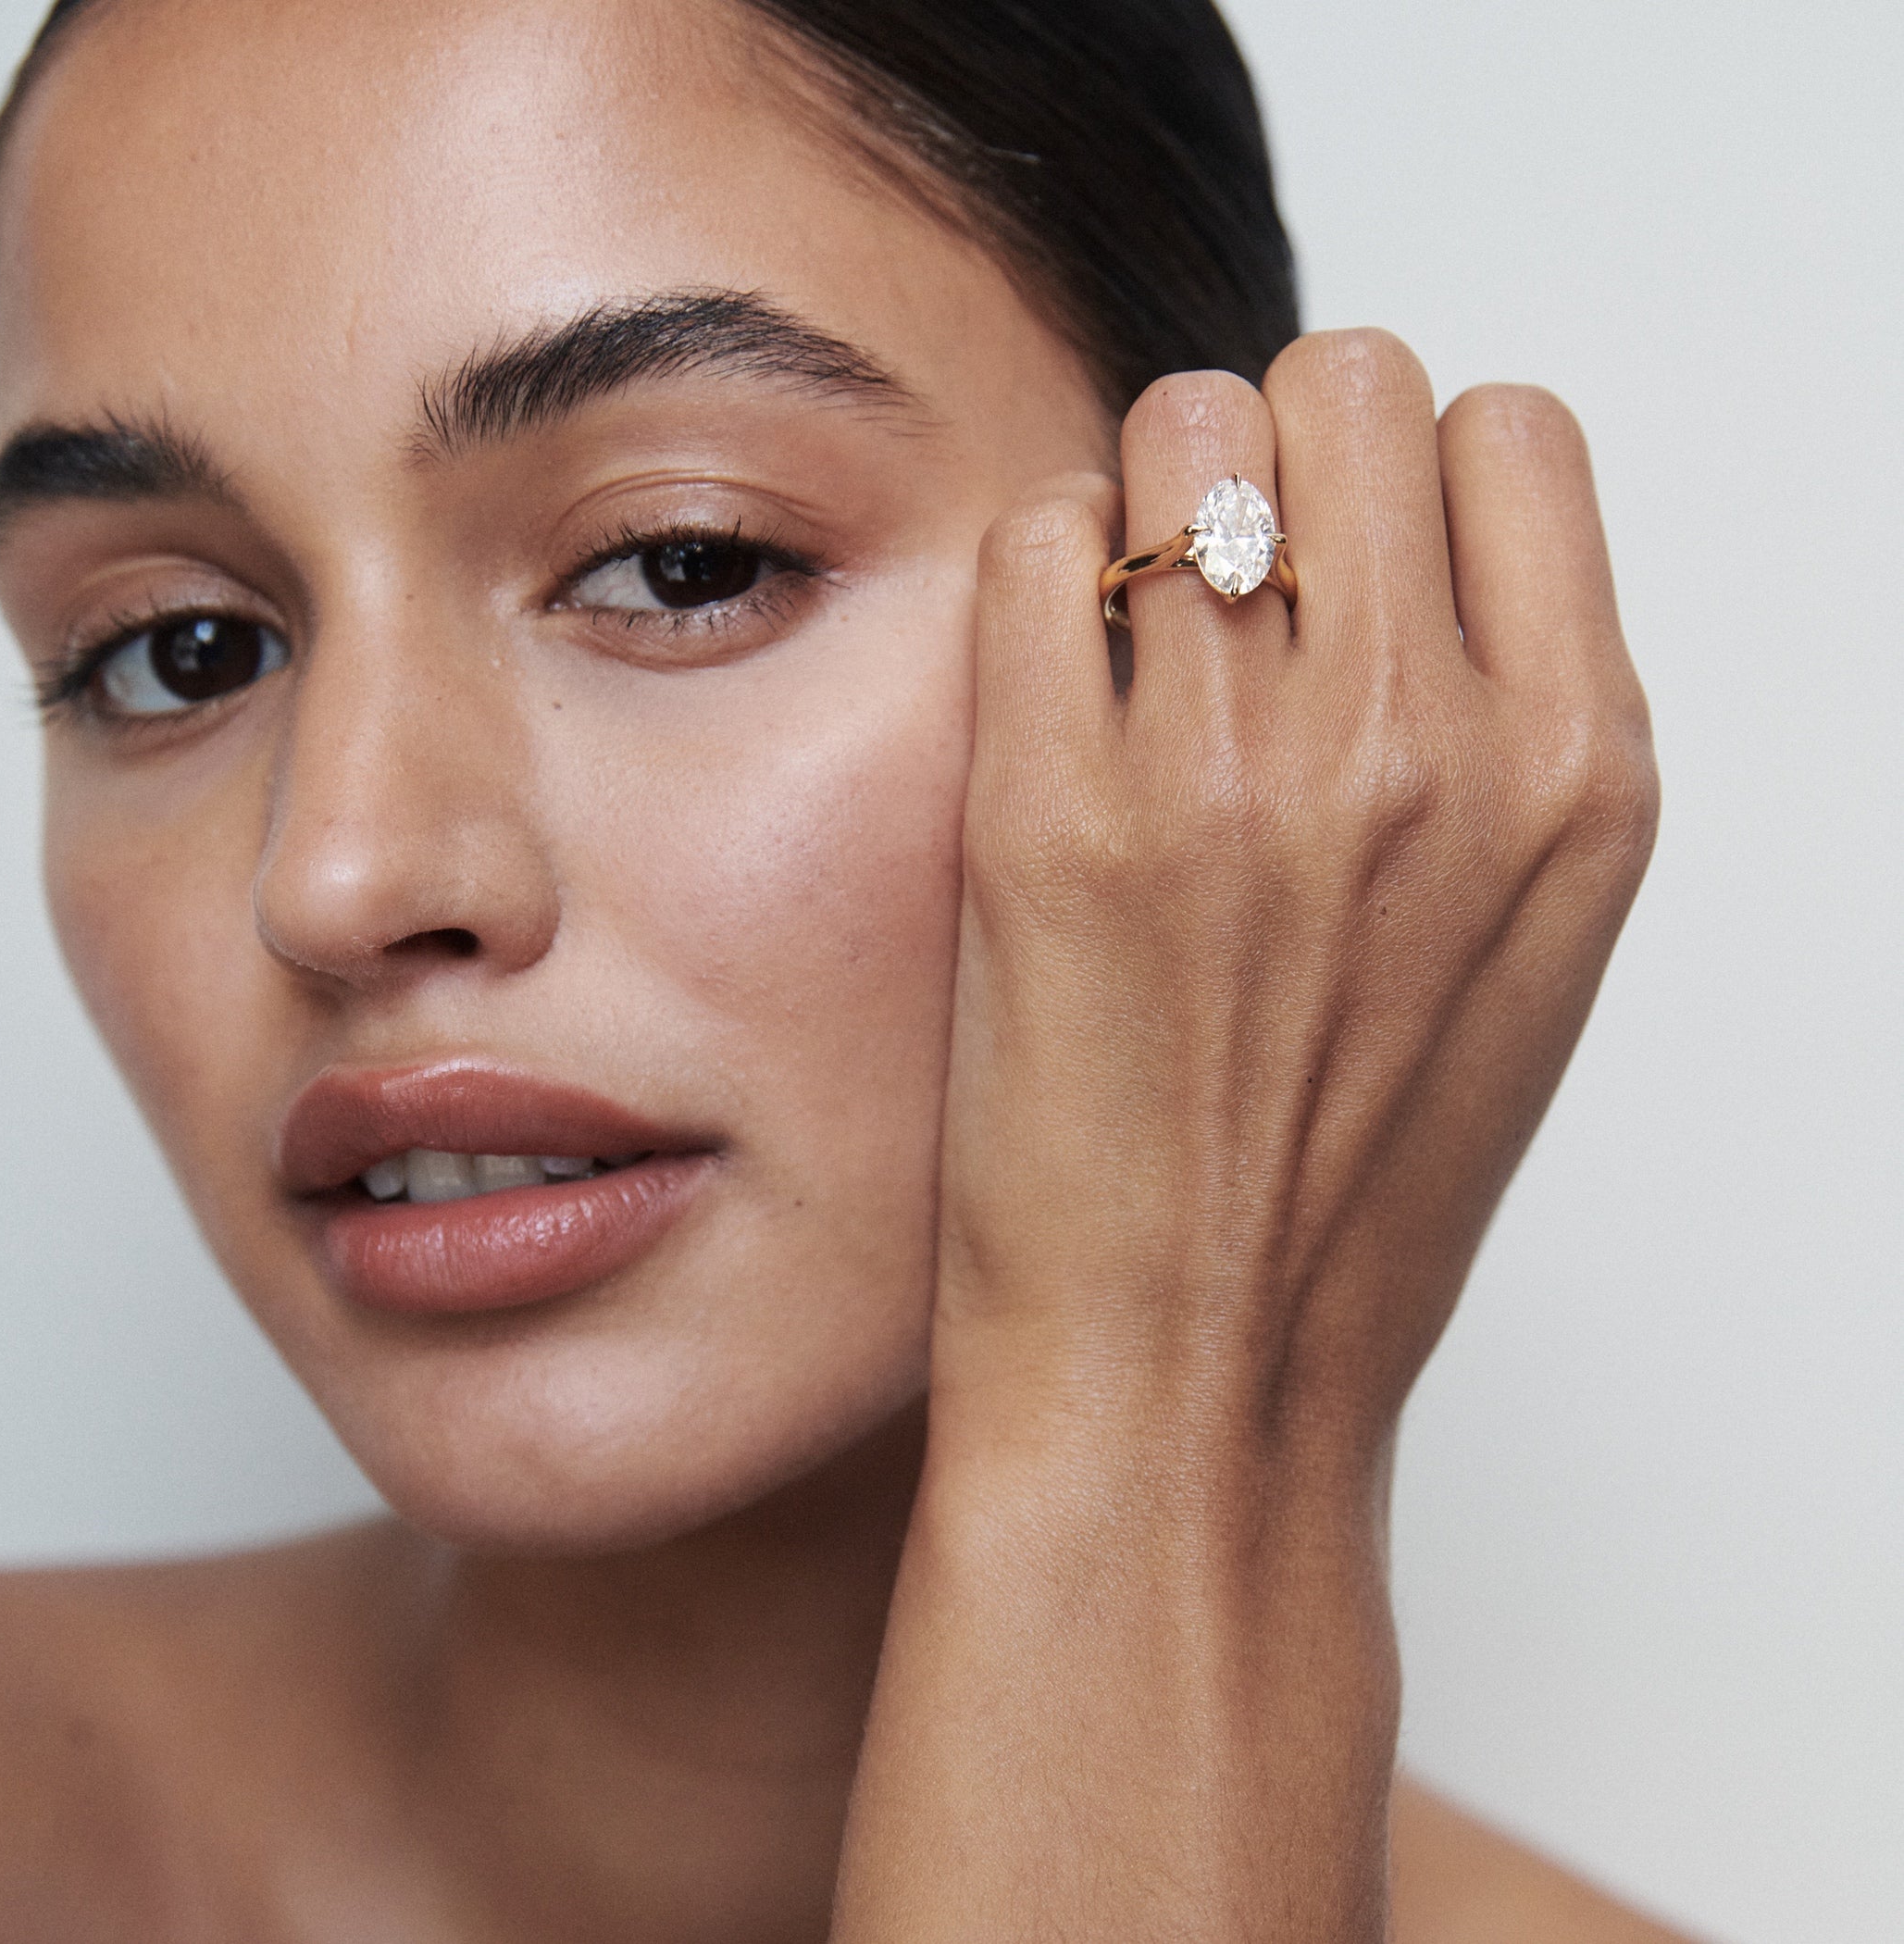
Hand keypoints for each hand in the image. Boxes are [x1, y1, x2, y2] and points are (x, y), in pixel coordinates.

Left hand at [939, 329, 1656, 1466]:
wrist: (1191, 1378)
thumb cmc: (1345, 1193)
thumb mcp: (1517, 950)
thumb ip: (1492, 730)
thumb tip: (1391, 540)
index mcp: (1577, 774)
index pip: (1509, 434)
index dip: (1413, 478)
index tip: (1351, 568)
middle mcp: (1428, 748)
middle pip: (1347, 381)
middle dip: (1279, 459)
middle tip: (1223, 598)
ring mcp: (1237, 774)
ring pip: (1183, 427)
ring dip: (1149, 506)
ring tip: (1133, 654)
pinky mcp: (1050, 815)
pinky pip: (1038, 539)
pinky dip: (1036, 582)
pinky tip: (1044, 697)